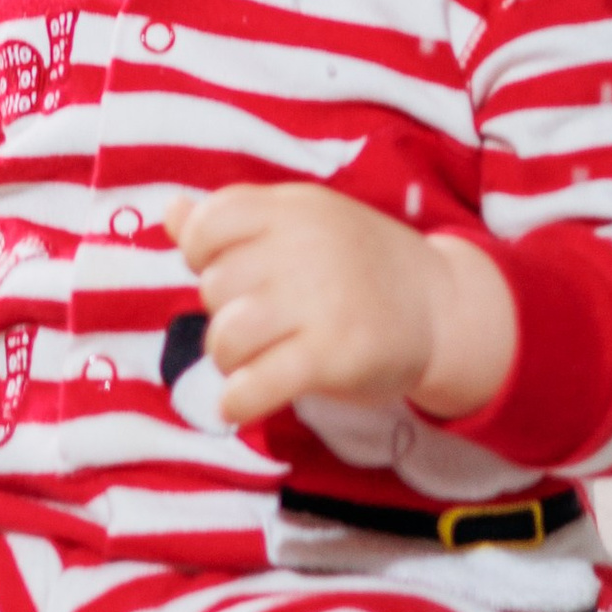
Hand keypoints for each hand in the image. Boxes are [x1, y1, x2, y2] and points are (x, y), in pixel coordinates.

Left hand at [163, 182, 517, 432]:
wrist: (443, 308)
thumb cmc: (361, 265)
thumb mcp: (305, 223)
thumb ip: (236, 219)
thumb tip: (169, 214)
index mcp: (294, 208)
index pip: (209, 222)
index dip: (201, 253)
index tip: (227, 271)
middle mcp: (305, 249)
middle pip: (215, 287)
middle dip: (223, 313)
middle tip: (259, 323)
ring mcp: (321, 303)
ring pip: (227, 337)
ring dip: (228, 359)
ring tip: (252, 362)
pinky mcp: (333, 357)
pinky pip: (256, 385)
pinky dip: (237, 401)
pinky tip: (238, 403)